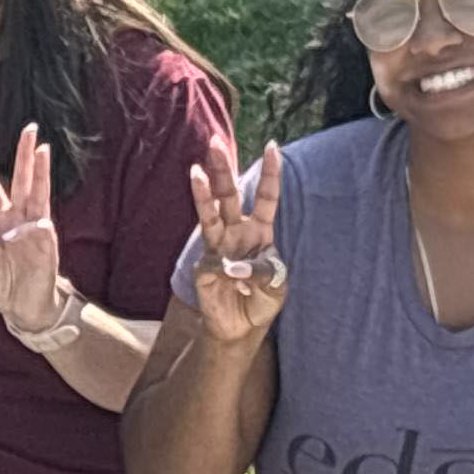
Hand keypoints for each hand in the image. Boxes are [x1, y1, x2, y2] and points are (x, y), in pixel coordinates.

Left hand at [0, 126, 67, 333]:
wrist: (23, 307)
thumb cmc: (1, 284)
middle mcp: (17, 218)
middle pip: (21, 180)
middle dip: (25, 154)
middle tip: (30, 127)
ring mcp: (34, 228)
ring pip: (38, 193)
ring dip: (40, 171)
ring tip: (43, 148)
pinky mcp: (46, 243)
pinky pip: (36, 229)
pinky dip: (25, 232)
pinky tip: (17, 241)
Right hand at [186, 131, 287, 347]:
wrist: (241, 329)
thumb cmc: (261, 302)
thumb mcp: (278, 287)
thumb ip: (266, 272)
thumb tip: (235, 266)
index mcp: (260, 232)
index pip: (265, 197)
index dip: (269, 173)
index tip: (272, 146)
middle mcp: (236, 234)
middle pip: (229, 195)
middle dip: (222, 169)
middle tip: (214, 144)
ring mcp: (218, 249)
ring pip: (209, 215)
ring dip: (203, 193)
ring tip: (195, 170)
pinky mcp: (204, 268)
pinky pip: (213, 262)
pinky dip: (224, 269)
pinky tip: (230, 277)